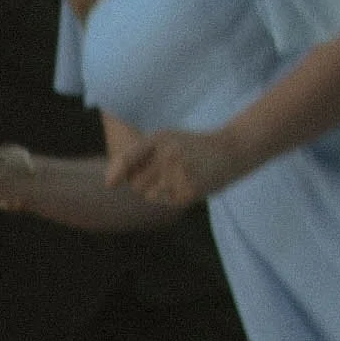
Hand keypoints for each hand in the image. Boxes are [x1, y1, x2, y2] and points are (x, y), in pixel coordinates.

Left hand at [104, 120, 244, 206]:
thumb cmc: (190, 147)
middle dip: (141, 184)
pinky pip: (166, 201)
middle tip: (160, 177)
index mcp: (159, 139)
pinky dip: (171, 198)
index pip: (128, 159)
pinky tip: (185, 185)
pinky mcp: (189, 190)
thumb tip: (109, 182)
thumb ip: (138, 154)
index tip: (109, 184)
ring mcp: (179, 173)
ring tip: (173, 180)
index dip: (116, 173)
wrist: (230, 151)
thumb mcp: (165, 139)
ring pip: (149, 196)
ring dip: (156, 193)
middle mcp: (168, 154)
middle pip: (136, 184)